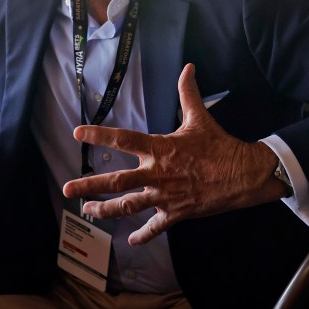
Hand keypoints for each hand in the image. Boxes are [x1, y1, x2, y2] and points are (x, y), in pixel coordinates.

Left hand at [63, 64, 282, 244]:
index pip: (123, 140)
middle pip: (116, 182)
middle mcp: (157, 173)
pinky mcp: (176, 213)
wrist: (242, 174)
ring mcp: (165, 196)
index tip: (77, 133)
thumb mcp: (200, 117)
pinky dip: (143, 234)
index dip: (99, 135)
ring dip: (105, 211)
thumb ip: (188, 93)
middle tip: (67, 189)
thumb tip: (189, 67)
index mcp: (160, 148)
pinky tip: (131, 241)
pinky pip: (155, 227)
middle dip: (89, 186)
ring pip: (128, 207)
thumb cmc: (219, 145)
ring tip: (87, 211)